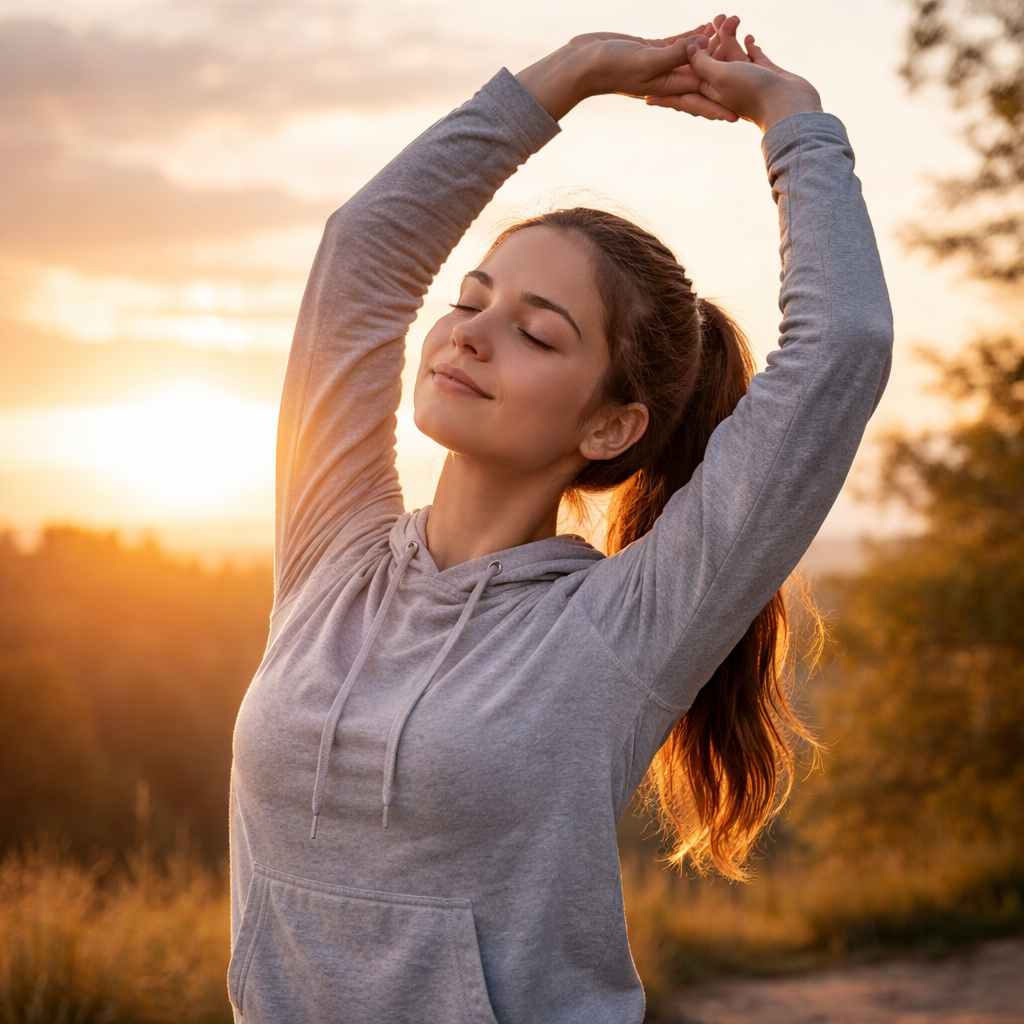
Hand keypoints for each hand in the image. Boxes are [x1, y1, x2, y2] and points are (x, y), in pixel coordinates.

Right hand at [516, 28, 737, 122]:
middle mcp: (668, 79)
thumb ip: (675, 54)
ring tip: (734, 28)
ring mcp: (661, 64)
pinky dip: (694, 36)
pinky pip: (679, 43)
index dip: (722, 98)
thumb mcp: (646, 61)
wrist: (584, 61)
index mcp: (668, 87)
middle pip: (703, 74)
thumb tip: (702, 48)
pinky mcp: (652, 49)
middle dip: (725, 65)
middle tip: (750, 56)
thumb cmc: (611, 66)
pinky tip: (709, 25)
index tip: (741, 108)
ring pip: (694, 55)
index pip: (701, 93)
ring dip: (713, 44)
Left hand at [648, 17, 821, 131]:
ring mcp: (744, 81)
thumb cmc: (754, 93)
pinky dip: (748, 47)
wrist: (791, 106)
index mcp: (708, 91)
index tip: (646, 91)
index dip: (666, 84)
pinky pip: (751, 58)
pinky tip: (749, 37)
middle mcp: (724, 87)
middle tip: (710, 20)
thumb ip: (701, 62)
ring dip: (729, 37)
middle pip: (708, 63)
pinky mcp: (764, 75)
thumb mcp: (719, 76)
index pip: (682, 86)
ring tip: (729, 17)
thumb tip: (689, 47)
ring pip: (730, 56)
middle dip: (707, 43)